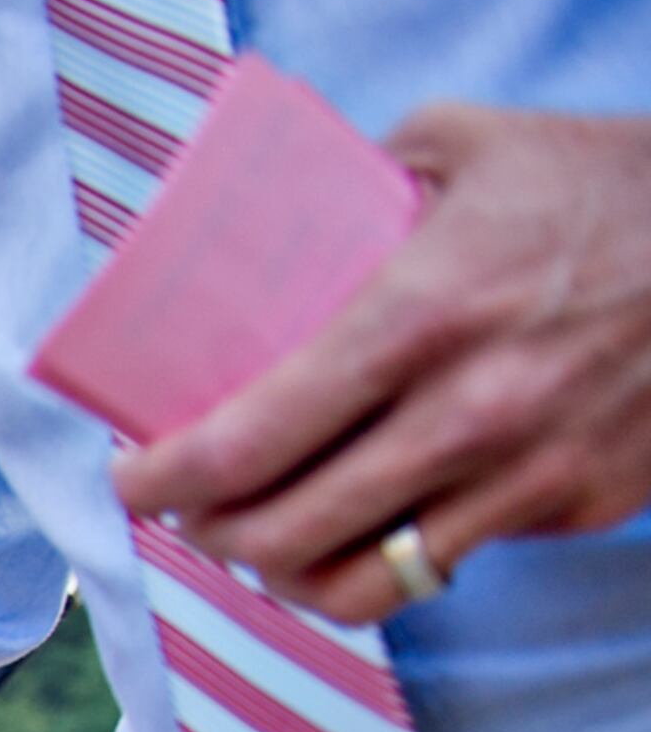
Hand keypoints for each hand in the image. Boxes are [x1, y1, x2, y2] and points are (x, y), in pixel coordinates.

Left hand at [113, 104, 650, 622]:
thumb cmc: (603, 182)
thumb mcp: (471, 147)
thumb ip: (360, 178)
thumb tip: (261, 214)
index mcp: (420, 317)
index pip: (246, 444)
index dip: (160, 483)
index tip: (128, 478)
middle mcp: (470, 411)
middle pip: (282, 535)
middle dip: (206, 535)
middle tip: (184, 509)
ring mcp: (528, 472)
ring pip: (358, 585)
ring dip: (284, 574)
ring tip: (255, 539)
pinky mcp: (576, 505)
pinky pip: (444, 565)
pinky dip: (380, 565)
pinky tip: (354, 535)